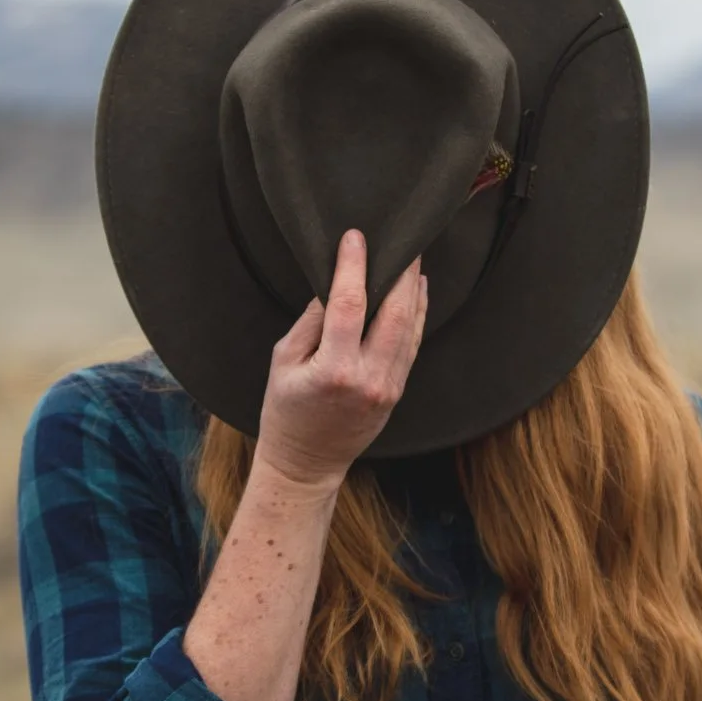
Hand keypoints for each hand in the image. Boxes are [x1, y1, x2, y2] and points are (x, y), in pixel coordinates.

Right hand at [253, 229, 427, 488]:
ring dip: (413, 290)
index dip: (353, 266)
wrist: (307, 462)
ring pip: (411, 327)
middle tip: (402, 240)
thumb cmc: (286, 412)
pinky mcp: (397, 391)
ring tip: (412, 258)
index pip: (349, 304)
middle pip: (395, 312)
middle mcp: (369, 377)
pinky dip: (418, 315)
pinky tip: (417, 292)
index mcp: (334, 369)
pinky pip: (413, 345)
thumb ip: (311, 322)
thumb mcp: (284, 362)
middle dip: (400, 272)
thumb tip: (333, 285)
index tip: (355, 238)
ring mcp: (389, 386)